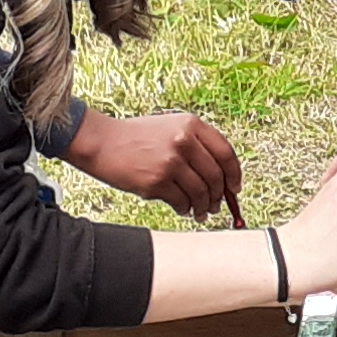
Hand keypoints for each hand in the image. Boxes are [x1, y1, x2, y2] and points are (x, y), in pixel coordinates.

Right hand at [65, 108, 241, 218]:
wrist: (102, 142)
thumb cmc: (135, 136)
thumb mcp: (171, 128)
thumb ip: (196, 145)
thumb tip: (220, 176)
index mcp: (191, 125)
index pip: (226, 153)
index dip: (234, 174)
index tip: (234, 187)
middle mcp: (184, 141)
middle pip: (215, 176)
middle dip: (219, 196)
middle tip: (216, 205)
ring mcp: (170, 162)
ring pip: (201, 193)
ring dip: (203, 207)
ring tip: (200, 211)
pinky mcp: (157, 182)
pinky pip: (181, 202)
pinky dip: (185, 209)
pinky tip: (183, 209)